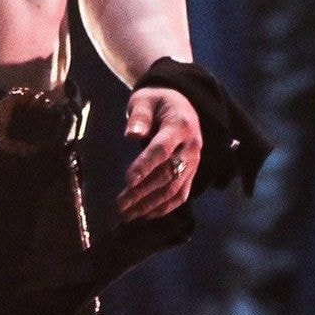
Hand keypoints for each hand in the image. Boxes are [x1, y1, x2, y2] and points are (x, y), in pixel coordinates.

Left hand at [117, 88, 202, 220]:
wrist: (180, 104)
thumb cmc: (156, 101)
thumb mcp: (144, 100)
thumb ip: (139, 116)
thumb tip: (132, 135)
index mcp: (179, 125)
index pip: (162, 150)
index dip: (145, 166)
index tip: (128, 181)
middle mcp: (191, 147)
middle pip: (168, 174)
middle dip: (143, 192)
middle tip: (120, 205)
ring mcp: (194, 162)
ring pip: (174, 189)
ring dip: (151, 204)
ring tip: (128, 214)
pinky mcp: (192, 173)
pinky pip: (181, 194)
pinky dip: (164, 207)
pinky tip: (146, 214)